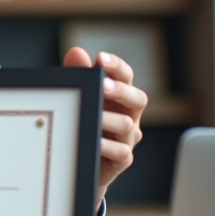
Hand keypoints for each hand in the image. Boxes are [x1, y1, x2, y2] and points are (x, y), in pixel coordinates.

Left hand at [63, 47, 146, 211]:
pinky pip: (121, 152)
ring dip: (110, 119)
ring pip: (128, 126)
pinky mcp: (122, 159)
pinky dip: (108, 146)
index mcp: (119, 96)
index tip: (101, 58)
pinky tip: (95, 141)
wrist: (78, 163)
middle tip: (103, 85)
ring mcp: (127, 138)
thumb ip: (77, 76)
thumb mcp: (77, 98)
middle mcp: (129, 115)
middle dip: (121, 91)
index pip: (125, 76)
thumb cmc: (81, 124)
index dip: (117, 66)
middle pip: (138, 99)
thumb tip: (76, 52)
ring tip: (93, 116)